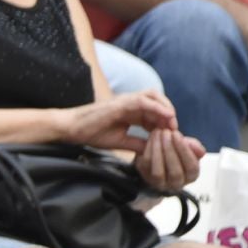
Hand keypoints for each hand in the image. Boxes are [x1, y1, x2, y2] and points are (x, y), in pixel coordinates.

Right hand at [61, 91, 177, 149]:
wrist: (72, 128)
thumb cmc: (91, 133)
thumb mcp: (119, 141)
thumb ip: (137, 143)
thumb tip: (152, 151)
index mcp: (130, 111)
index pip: (154, 112)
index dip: (165, 123)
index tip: (172, 136)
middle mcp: (130, 103)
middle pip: (157, 101)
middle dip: (169, 114)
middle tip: (175, 129)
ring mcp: (126, 100)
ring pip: (154, 96)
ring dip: (166, 108)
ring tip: (172, 123)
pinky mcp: (121, 102)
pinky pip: (144, 101)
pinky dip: (158, 108)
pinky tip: (166, 118)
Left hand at [132, 127, 203, 191]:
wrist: (158, 154)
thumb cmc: (177, 151)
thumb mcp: (188, 146)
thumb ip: (194, 146)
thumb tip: (199, 150)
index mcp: (191, 176)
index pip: (191, 167)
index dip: (185, 150)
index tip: (177, 134)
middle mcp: (177, 184)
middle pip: (175, 172)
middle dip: (170, 149)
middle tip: (166, 132)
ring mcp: (160, 184)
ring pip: (158, 172)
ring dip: (158, 150)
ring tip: (158, 134)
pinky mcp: (146, 178)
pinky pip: (146, 166)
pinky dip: (148, 151)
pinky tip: (151, 139)